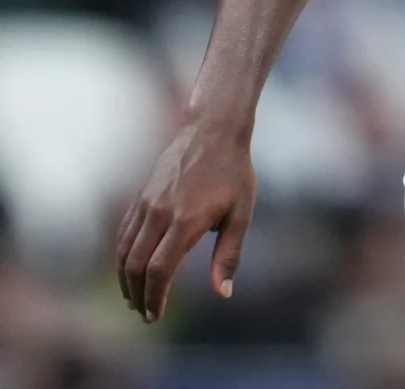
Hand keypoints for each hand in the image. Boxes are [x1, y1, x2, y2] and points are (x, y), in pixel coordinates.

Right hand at [115, 117, 256, 322]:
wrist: (213, 131)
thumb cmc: (234, 173)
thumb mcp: (241, 213)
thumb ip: (229, 254)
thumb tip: (222, 292)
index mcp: (185, 220)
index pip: (159, 269)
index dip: (155, 297)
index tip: (156, 315)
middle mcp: (159, 213)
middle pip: (135, 265)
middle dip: (137, 295)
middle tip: (145, 314)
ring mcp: (146, 203)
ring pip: (123, 251)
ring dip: (125, 280)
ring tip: (135, 299)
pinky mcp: (140, 197)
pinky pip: (123, 234)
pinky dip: (122, 258)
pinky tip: (130, 270)